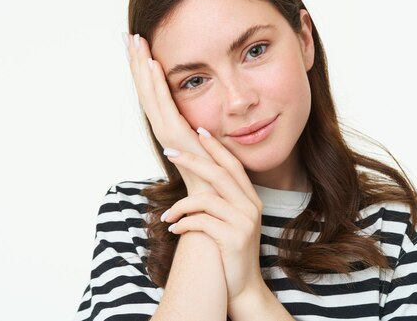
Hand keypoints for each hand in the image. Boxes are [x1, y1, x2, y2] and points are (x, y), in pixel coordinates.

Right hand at [125, 32, 213, 193]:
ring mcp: (166, 128)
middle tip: (126, 34)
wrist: (214, 194)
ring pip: (149, 90)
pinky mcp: (175, 133)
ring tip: (133, 40)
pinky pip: (162, 102)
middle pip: (145, 86)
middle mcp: (163, 124)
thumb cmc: (213, 168)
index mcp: (169, 123)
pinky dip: (155, 82)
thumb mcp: (205, 138)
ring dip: (140, 64)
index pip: (153, 89)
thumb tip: (201, 116)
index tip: (137, 43)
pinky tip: (151, 62)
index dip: (142, 67)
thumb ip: (200, 126)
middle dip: (135, 59)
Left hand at [160, 129, 266, 305]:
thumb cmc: (229, 251)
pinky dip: (183, 224)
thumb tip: (198, 177)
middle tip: (169, 151)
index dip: (215, 147)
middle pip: (218, 174)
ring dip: (179, 206)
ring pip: (206, 199)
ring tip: (166, 216)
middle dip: (192, 159)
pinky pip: (201, 222)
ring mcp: (244, 222)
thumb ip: (220, 200)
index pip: (232, 165)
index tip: (197, 130)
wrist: (242, 286)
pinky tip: (174, 230)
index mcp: (250, 198)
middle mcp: (251, 206)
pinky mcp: (234, 238)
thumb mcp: (230, 221)